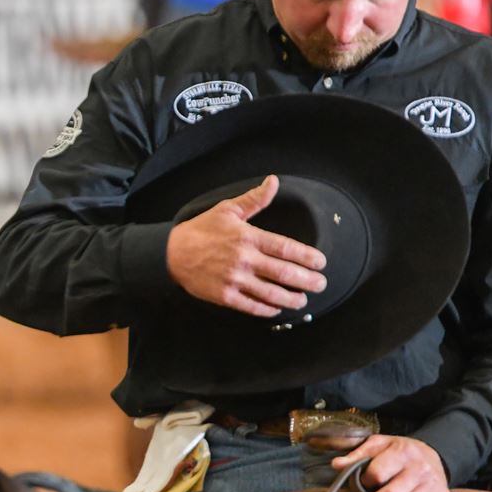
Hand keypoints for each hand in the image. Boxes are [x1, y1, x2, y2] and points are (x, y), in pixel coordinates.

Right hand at [165, 175, 327, 317]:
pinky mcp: (224, 295)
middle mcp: (244, 259)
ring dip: (291, 299)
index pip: (285, 248)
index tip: (321, 262)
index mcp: (247, 237)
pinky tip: (276, 309)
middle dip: (307, 281)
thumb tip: (274, 182)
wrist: (169, 253)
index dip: (307, 257)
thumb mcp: (227, 210)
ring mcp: (234, 279)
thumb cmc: (200, 230)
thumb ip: (254, 199)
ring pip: (271, 293)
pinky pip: (251, 306)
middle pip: (284, 273)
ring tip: (302, 300)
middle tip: (321, 284)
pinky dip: (267, 310)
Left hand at [337, 436, 450, 491]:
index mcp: (403, 453)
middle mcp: (420, 470)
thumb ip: (358, 454)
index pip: (379, 472)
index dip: (365, 482)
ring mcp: (433, 486)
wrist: (434, 454)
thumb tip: (336, 464)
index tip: (358, 486)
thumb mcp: (379, 444)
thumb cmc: (400, 451)